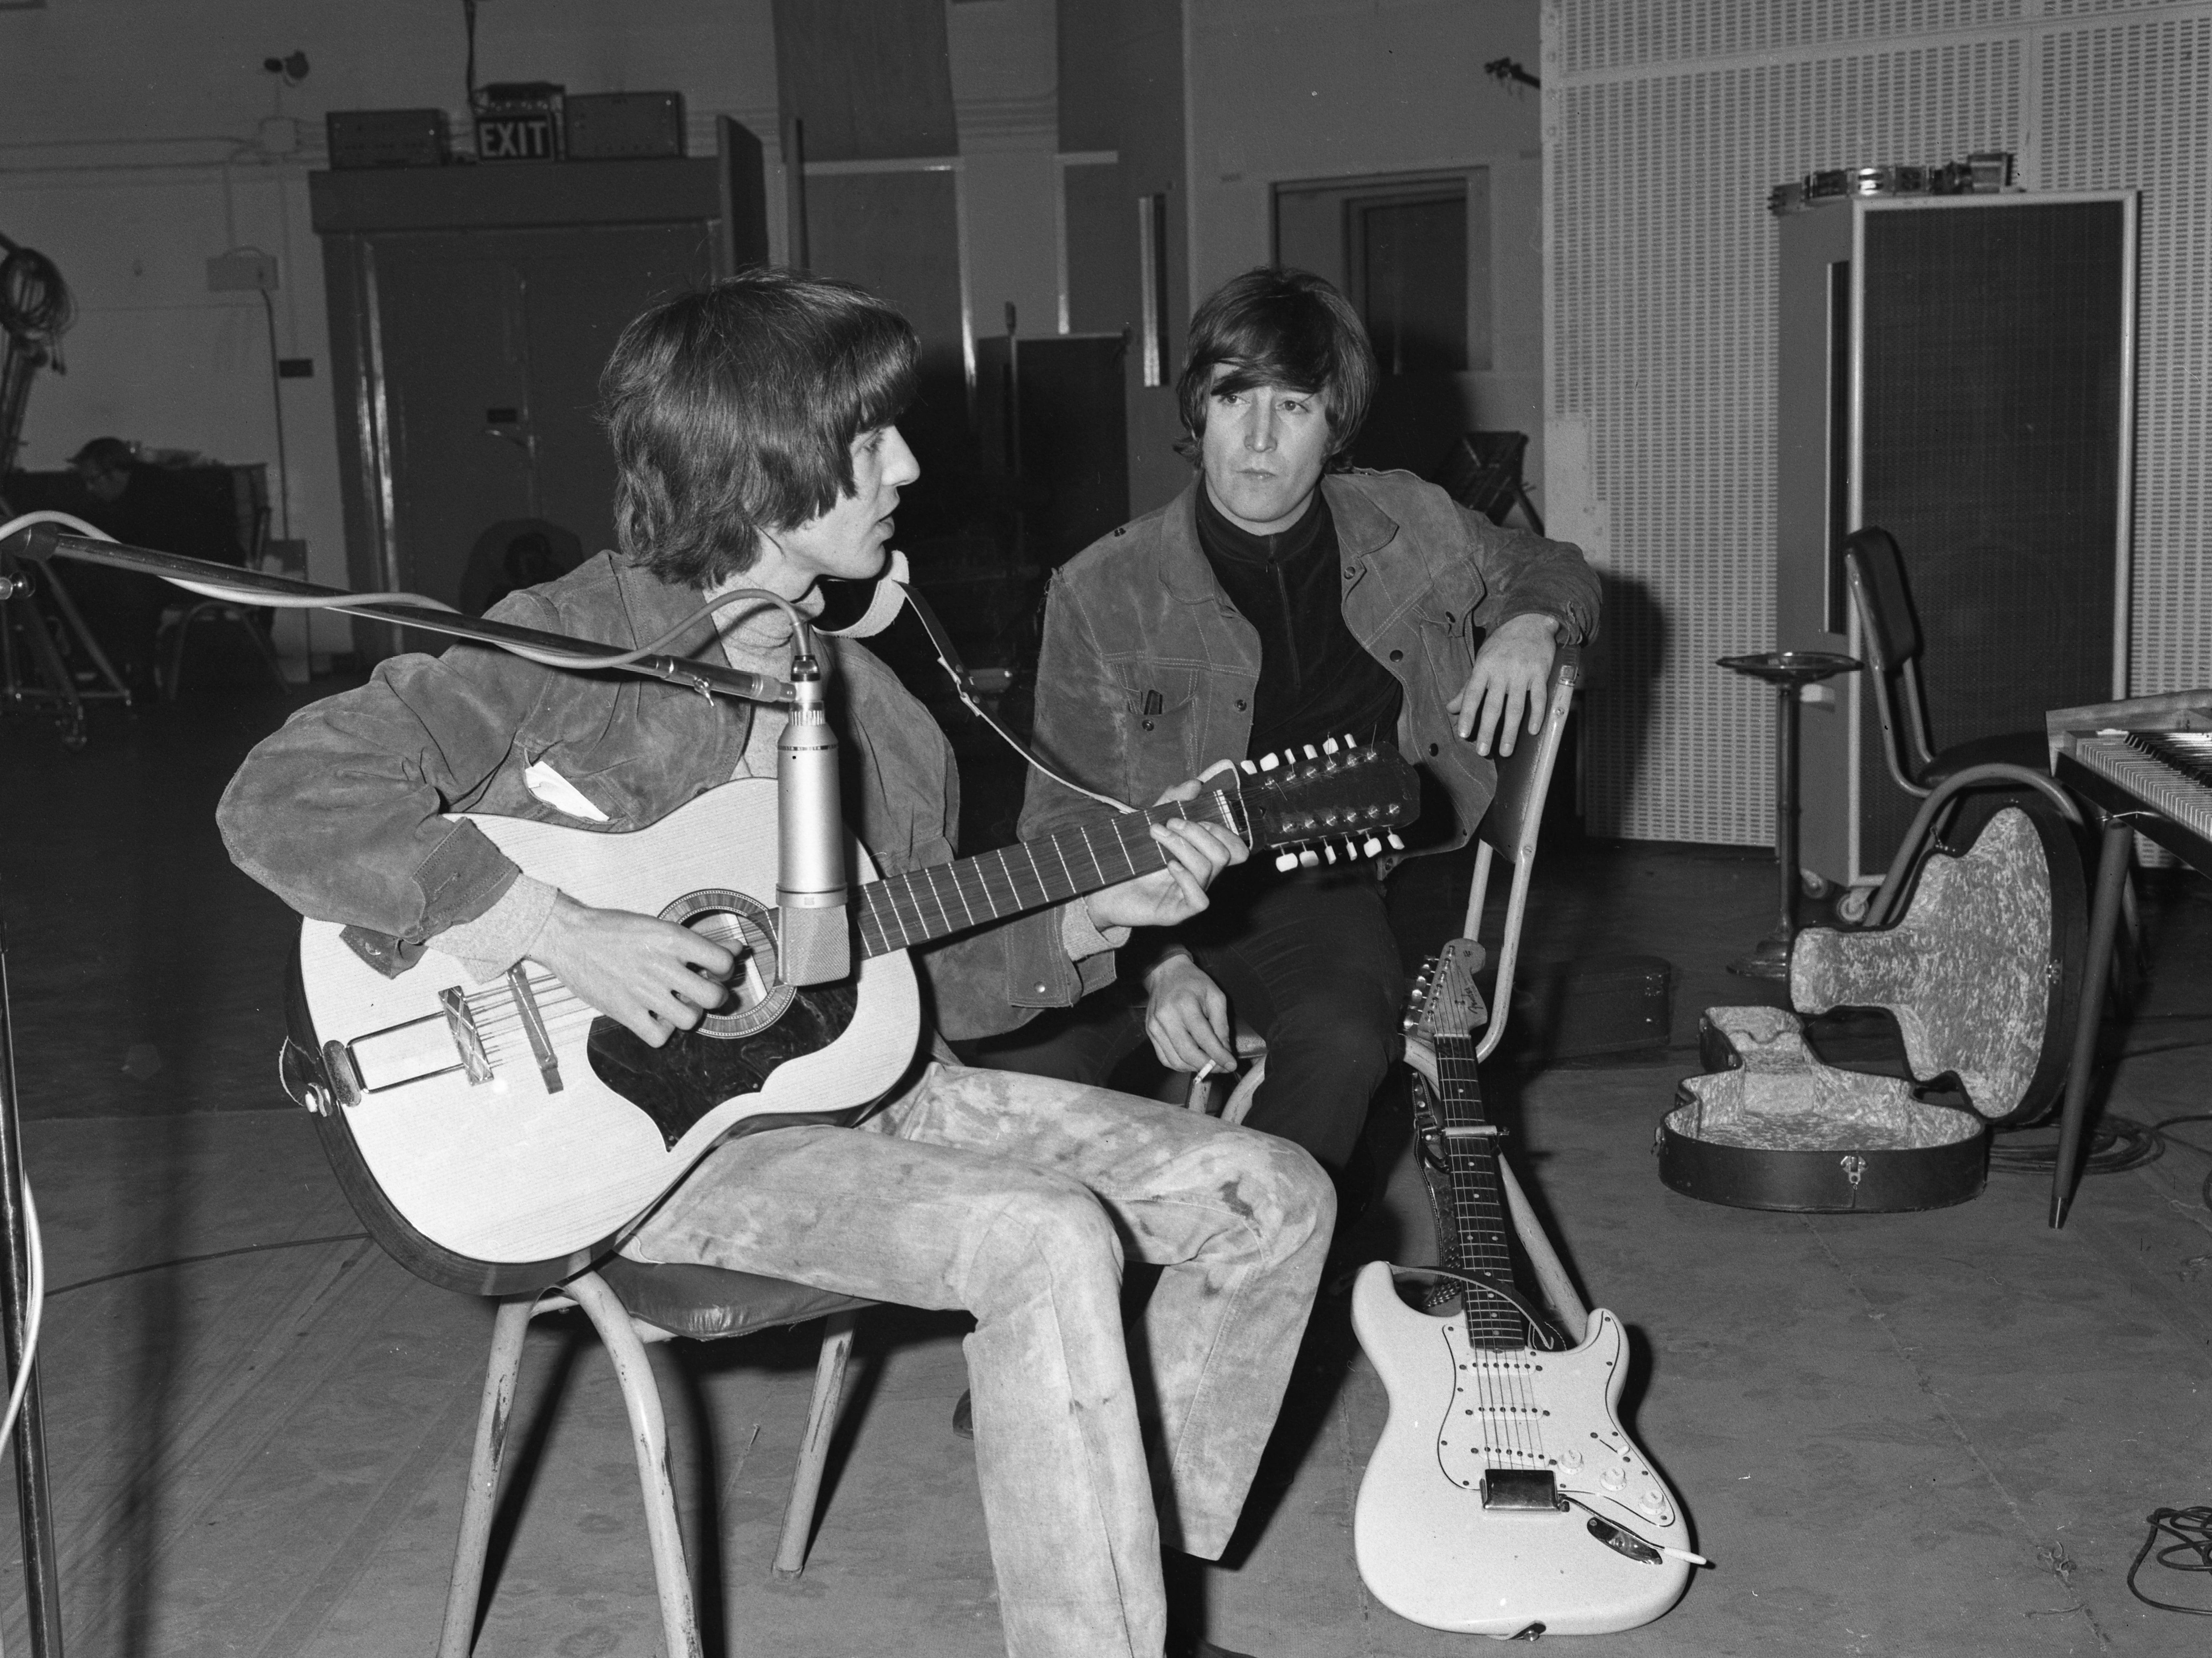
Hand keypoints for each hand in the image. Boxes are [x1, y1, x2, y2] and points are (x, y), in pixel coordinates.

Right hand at [530, 892, 734, 1047]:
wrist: (568, 936)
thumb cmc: (612, 929)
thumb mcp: (659, 926)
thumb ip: (699, 941)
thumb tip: (736, 949)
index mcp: (672, 939)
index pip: (723, 962)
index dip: (725, 970)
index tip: (714, 971)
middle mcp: (660, 965)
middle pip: (713, 997)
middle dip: (713, 997)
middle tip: (701, 992)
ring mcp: (642, 991)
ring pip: (690, 1020)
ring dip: (687, 1014)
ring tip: (674, 1003)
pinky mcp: (623, 1012)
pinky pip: (659, 1037)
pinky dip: (661, 1031)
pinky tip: (654, 1017)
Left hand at [1083, 779, 1249, 930]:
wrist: (1101, 889)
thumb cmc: (1129, 859)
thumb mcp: (1150, 823)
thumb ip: (1171, 803)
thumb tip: (1194, 784)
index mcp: (1200, 858)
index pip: (1235, 848)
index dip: (1222, 830)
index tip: (1192, 815)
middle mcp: (1201, 878)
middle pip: (1223, 854)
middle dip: (1197, 832)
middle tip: (1168, 823)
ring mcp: (1190, 895)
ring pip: (1207, 868)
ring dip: (1182, 845)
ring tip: (1156, 833)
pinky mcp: (1177, 913)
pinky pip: (1199, 900)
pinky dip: (1186, 878)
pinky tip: (1169, 865)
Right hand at [1143, 950, 1236, 1073]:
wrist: (1166, 973)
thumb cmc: (1194, 983)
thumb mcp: (1215, 997)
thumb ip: (1221, 1025)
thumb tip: (1225, 1052)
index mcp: (1185, 1005)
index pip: (1204, 1038)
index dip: (1219, 1056)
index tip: (1231, 1065)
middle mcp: (1166, 1017)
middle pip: (1188, 1053)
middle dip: (1208, 1066)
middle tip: (1222, 1067)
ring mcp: (1155, 1027)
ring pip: (1175, 1060)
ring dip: (1195, 1068)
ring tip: (1209, 1064)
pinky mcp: (1149, 1033)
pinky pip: (1165, 1058)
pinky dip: (1181, 1064)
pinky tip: (1192, 1060)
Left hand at [1446, 612, 1558, 756]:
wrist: (1530, 622)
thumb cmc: (1501, 645)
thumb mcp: (1481, 661)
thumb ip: (1468, 687)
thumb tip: (1450, 709)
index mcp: (1483, 667)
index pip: (1472, 695)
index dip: (1467, 715)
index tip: (1463, 734)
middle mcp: (1502, 671)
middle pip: (1494, 706)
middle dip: (1487, 730)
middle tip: (1483, 751)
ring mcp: (1522, 672)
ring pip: (1516, 707)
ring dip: (1511, 731)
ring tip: (1506, 751)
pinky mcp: (1541, 673)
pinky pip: (1539, 698)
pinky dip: (1537, 715)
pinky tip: (1532, 731)